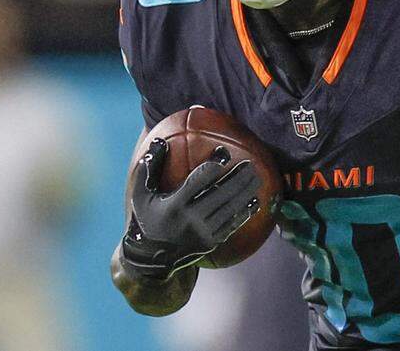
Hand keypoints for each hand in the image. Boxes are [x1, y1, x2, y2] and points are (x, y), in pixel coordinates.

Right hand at [121, 138, 261, 279]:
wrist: (152, 258)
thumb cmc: (148, 218)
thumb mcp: (142, 194)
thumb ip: (150, 168)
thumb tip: (160, 141)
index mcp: (174, 205)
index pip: (198, 181)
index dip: (213, 166)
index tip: (224, 153)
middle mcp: (190, 220)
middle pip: (221, 194)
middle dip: (238, 178)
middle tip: (250, 163)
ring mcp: (203, 233)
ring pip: (230, 209)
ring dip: (246, 192)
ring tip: (257, 178)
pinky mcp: (212, 242)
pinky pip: (232, 225)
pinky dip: (245, 212)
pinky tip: (255, 201)